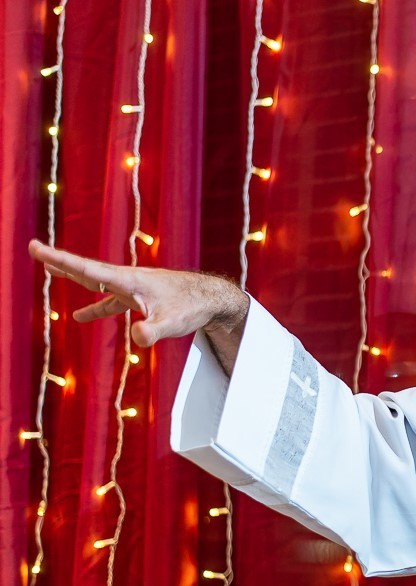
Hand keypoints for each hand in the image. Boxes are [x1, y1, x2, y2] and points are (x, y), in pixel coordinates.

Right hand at [28, 239, 248, 368]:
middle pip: (87, 270)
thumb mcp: (172, 323)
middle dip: (60, 261)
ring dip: (74, 277)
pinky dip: (96, 307)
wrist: (212, 298)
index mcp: (129, 280)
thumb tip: (136, 337)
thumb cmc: (193, 308)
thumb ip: (153, 331)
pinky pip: (111, 302)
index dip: (60, 260)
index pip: (87, 269)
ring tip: (49, 269)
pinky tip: (80, 317)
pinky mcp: (140, 299)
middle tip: (34, 248)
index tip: (36, 248)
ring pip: (97, 283)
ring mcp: (133, 288)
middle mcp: (128, 280)